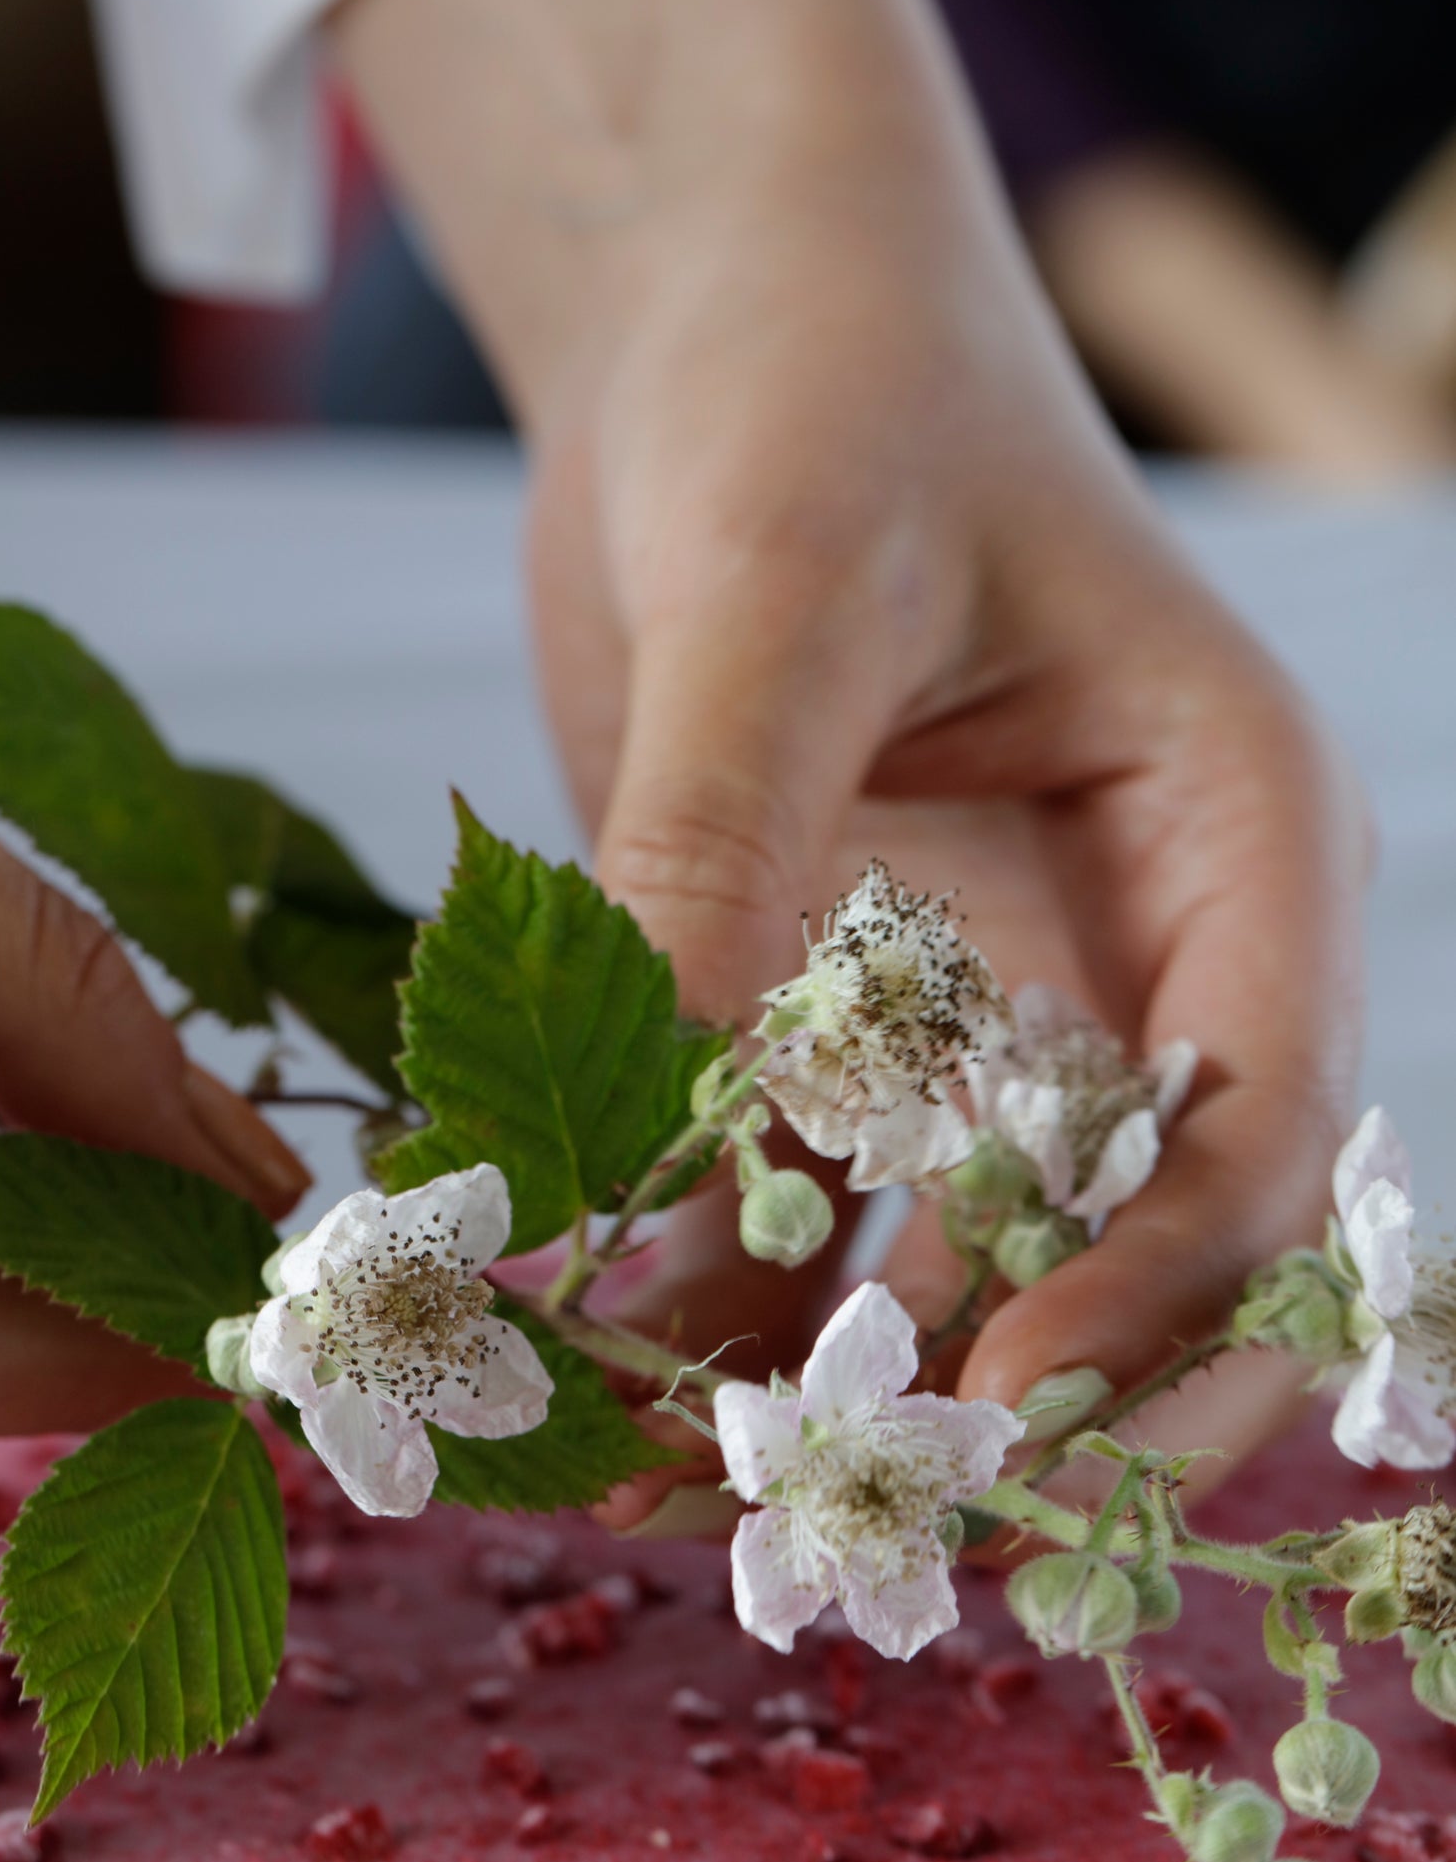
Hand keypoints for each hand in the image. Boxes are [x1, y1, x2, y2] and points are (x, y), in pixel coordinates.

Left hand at [335, 0, 1366, 1505]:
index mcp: (1232, 845)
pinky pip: (805, 1221)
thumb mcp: (776, 588)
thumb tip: (619, 1163)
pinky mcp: (838, 1042)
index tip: (996, 1414)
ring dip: (839, 1400)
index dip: (1153, 1299)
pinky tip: (599, 1387)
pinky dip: (715, 1318)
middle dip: (1026, 1419)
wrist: (712, 319)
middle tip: (870, 1543)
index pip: (1262, 1128)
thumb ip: (718, 856)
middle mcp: (1138, 964)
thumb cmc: (813, 377)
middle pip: (1146, 1263)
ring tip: (679, 1506)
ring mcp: (988, 1020)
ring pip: (961, 1276)